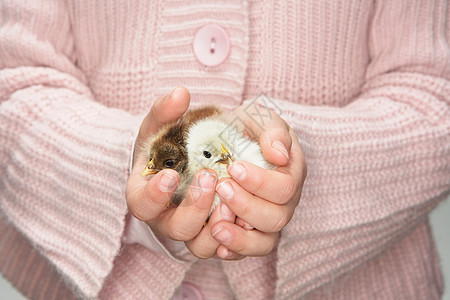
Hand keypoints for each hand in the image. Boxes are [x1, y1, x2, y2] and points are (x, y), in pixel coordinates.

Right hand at [126, 87, 234, 258]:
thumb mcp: (167, 123)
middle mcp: (170, 218)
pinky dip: (243, 240)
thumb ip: (167, 109)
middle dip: (195, 207)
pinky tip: (249, 218)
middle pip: (178, 230)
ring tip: (233, 201)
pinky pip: (234, 251)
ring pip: (204, 247)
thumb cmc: (178, 142)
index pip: (142, 205)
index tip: (169, 175)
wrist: (200, 156)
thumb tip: (181, 94)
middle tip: (211, 177)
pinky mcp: (224, 237)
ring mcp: (197, 231)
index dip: (154, 196)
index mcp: (149, 193)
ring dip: (221, 227)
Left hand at [210, 102, 306, 259]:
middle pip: (276, 218)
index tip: (234, 167)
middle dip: (247, 206)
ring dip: (241, 237)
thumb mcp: (259, 118)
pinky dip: (235, 250)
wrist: (232, 137)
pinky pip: (248, 251)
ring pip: (264, 242)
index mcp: (291, 173)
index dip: (260, 182)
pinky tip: (218, 245)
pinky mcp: (249, 232)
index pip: (284, 187)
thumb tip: (279, 155)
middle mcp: (284, 202)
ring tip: (216, 227)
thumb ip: (272, 131)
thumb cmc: (246, 126)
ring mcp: (266, 220)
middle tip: (221, 188)